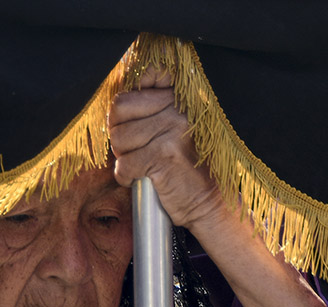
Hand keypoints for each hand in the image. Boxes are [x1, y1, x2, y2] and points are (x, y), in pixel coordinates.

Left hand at [108, 67, 224, 229]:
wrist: (210, 202)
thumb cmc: (189, 168)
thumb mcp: (178, 129)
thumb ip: (153, 110)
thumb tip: (117, 104)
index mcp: (181, 97)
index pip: (137, 82)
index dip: (125, 106)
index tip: (131, 122)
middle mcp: (177, 109)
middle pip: (119, 109)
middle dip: (119, 133)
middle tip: (135, 149)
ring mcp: (171, 131)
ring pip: (119, 137)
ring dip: (124, 156)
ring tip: (142, 164)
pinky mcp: (163, 156)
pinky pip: (124, 164)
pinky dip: (126, 177)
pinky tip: (143, 178)